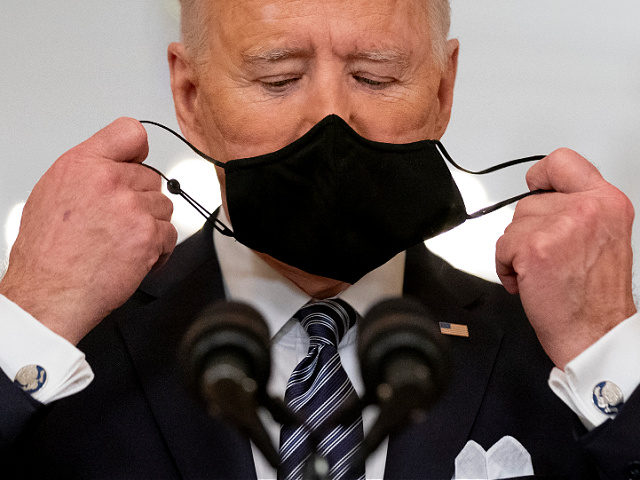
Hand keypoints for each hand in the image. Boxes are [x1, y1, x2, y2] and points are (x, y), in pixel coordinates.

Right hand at [0, 118, 176, 344]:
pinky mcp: (147, 234)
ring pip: (164, 206)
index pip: (130, 132)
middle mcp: (109, 180)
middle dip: (141, 201)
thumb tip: (116, 167)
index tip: (136, 163)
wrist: (50, 291)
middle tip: (119, 223)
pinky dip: (159, 249)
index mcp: (82, 163)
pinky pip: (170, 234)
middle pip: (152, 178)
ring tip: (124, 242)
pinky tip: (136, 257)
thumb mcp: (54, 192)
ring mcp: (131, 206)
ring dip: (151, 226)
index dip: (138, 151)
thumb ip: (89, 172)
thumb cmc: (47, 251)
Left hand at [495, 148, 635, 368]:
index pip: (563, 162)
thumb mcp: (603, 237)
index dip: (541, 176)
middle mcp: (587, 209)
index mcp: (607, 202)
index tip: (536, 188)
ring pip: (512, 226)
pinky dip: (505, 267)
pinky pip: (501, 248)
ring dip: (516, 251)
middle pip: (528, 202)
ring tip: (540, 272)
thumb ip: (578, 211)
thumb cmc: (596, 295)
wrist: (595, 333)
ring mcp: (560, 226)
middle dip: (527, 231)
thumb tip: (544, 199)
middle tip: (547, 257)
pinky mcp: (534, 248)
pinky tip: (528, 281)